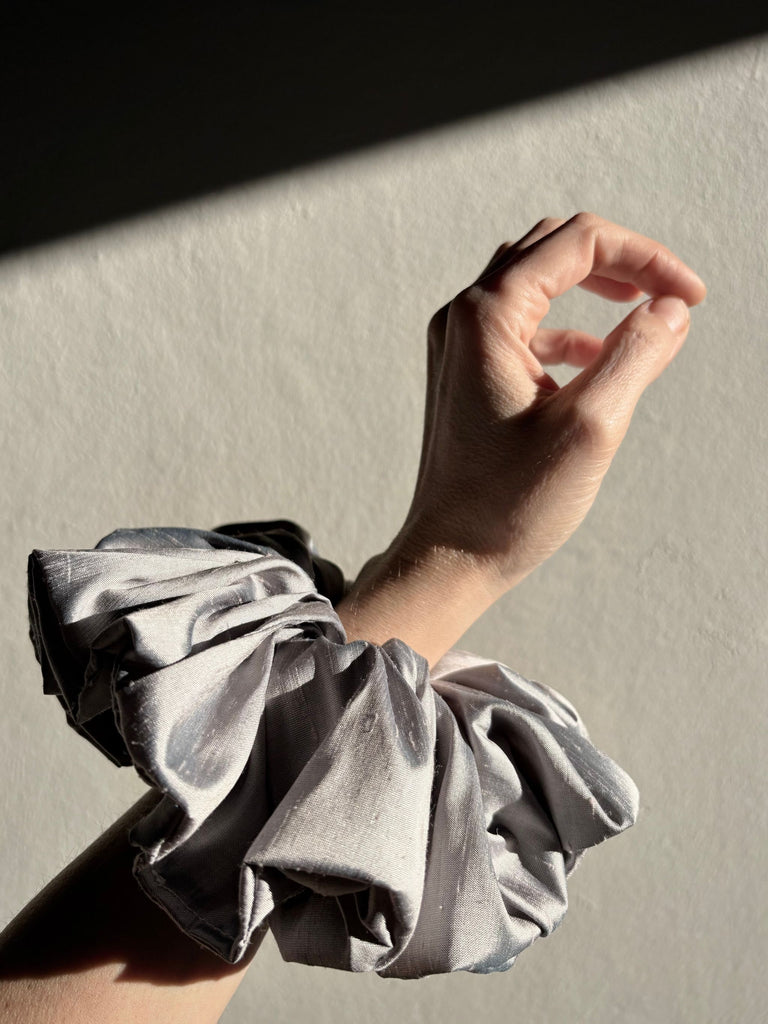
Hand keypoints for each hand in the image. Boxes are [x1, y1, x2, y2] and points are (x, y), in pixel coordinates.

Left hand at [390, 212, 705, 591]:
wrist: (449, 558)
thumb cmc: (509, 504)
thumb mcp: (590, 427)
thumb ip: (636, 355)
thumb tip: (670, 308)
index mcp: (487, 316)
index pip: (577, 241)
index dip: (645, 256)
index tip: (691, 296)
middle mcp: (463, 319)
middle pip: (550, 249)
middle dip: (618, 260)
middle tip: (670, 293)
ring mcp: (458, 346)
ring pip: (533, 282)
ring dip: (591, 288)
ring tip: (641, 310)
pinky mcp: (464, 374)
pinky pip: (521, 327)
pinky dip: (565, 330)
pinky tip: (595, 358)